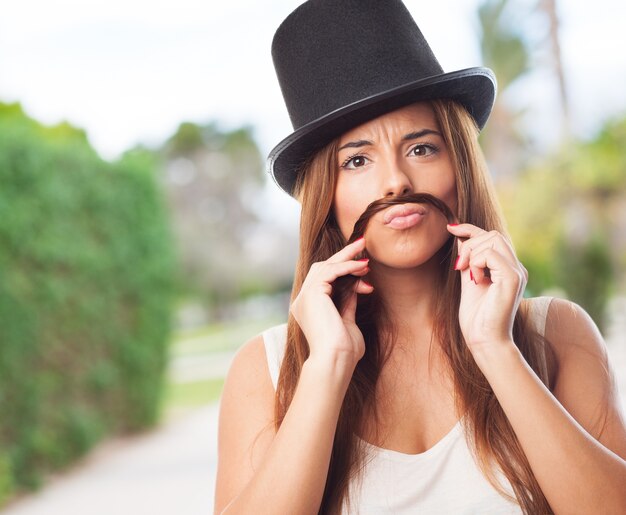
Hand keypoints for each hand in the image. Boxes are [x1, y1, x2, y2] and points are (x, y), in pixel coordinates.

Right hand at [290, 237, 373, 368]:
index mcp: (309, 309)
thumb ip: (347, 303)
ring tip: (365, 254)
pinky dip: (346, 267)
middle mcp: (302, 301)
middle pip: (321, 269)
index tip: (363, 267)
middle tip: (362, 244)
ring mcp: (304, 297)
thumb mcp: (347, 321)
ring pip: (324, 267)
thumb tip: (355, 285)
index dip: (344, 271)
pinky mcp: (312, 294)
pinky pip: (329, 272)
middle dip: (343, 256)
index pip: (324, 281)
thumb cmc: (344, 351)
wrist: (335, 360)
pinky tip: (361, 268)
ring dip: (346, 259)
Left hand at [447, 224, 527, 352]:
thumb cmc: (477, 318)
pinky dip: (477, 263)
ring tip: (468, 276)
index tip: (451, 228)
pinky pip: (491, 254)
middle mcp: (516, 268)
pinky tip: (475, 280)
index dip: (471, 229)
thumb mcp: (468, 282)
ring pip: (493, 240)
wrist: (485, 341)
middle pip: (492, 234)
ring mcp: (517, 272)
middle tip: (459, 266)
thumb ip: (468, 261)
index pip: (492, 237)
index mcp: (507, 269)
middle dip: (469, 243)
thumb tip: (460, 239)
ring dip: (472, 253)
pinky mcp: (513, 278)